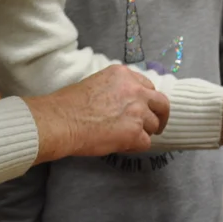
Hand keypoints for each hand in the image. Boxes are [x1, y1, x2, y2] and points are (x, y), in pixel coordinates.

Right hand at [25, 66, 169, 162]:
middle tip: (156, 126)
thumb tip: (120, 102)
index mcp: (123, 75)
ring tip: (126, 138)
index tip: (144, 107)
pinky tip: (122, 146)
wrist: (61, 121)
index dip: (146, 99)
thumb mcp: (95, 83)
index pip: (147, 86)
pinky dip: (135, 146)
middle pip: (161, 103)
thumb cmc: (68, 104)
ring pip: (154, 125)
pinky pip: (145, 143)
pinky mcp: (134, 133)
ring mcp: (137, 112)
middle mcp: (135, 90)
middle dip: (160, 115)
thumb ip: (114, 89)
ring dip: (143, 132)